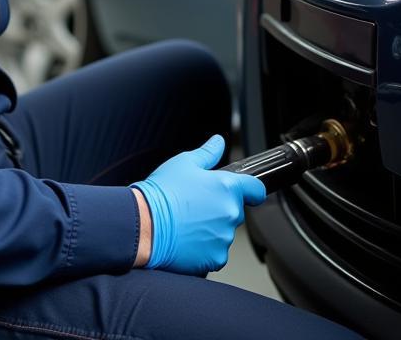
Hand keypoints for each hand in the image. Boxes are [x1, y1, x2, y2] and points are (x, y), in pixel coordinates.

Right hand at [131, 135, 265, 274]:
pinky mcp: (215, 259)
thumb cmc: (162, 193)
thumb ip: (208, 153)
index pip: (256, 189)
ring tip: (187, 222)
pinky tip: (187, 238)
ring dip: (211, 229)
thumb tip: (218, 142)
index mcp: (227, 188)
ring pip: (223, 232)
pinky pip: (215, 252)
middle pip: (234, 210)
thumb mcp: (184, 163)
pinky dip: (204, 248)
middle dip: (219, 208)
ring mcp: (224, 238)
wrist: (144, 224)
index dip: (251, 189)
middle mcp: (230, 214)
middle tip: (196, 205)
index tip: (247, 192)